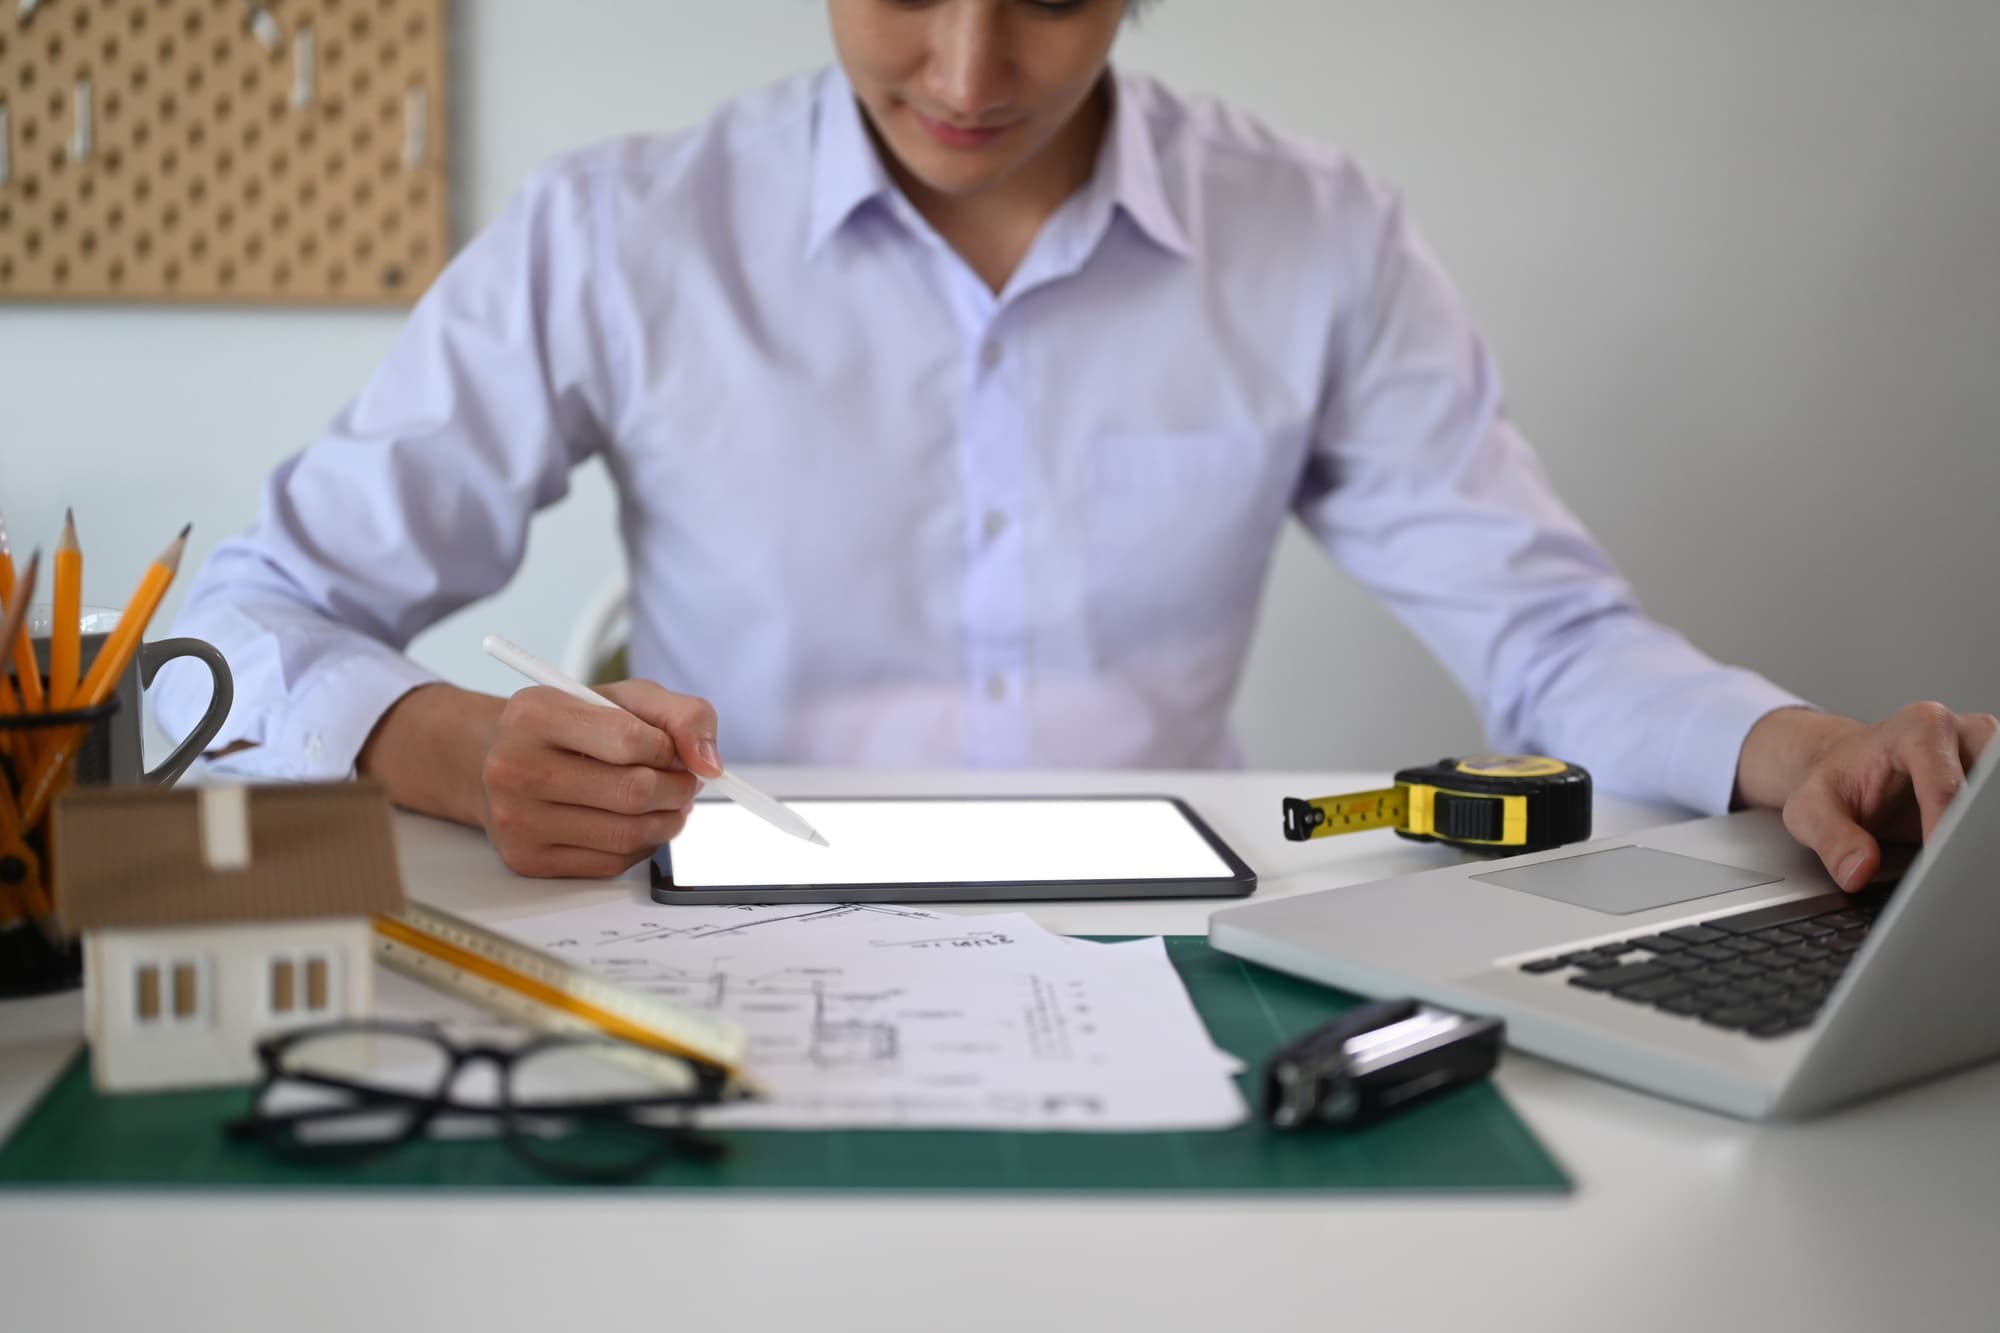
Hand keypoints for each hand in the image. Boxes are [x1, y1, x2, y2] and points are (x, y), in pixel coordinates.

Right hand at [477, 679, 726, 878]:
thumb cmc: (573, 726)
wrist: (506, 760)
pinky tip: (637, 823)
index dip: (668, 749)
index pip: (628, 740)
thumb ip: (681, 715)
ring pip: (627, 834)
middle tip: (683, 781)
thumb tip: (709, 764)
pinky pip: (611, 863)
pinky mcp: (527, 860)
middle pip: (632, 792)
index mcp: (535, 714)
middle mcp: (514, 767)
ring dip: (668, 821)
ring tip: (668, 802)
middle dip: (677, 788)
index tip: (671, 750)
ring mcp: (516, 819)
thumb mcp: (626, 699)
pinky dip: (641, 846)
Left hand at [1735, 703, 1997, 891]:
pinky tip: (1974, 850)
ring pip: (1999, 793)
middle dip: (1976, 824)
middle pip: (1989, 785)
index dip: (1943, 829)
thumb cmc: (1834, 782)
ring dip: (1987, 826)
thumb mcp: (1812, 810)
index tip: (1937, 863)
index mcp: (1917, 729)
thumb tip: (1860, 870)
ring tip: (1968, 857)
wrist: (1846, 769)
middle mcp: (1960, 732)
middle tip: (1959, 860)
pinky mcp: (1994, 778)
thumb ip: (1832, 839)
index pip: (1945, 787)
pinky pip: (1997, 804)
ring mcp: (1985, 753)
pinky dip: (1988, 828)